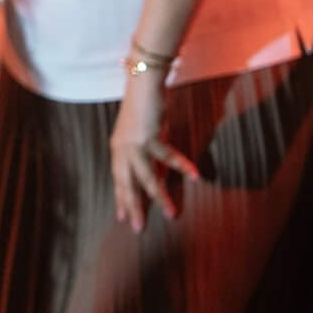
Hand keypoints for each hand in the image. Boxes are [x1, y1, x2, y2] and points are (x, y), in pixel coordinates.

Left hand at [109, 69, 200, 231]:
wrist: (142, 84)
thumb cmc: (144, 108)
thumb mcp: (144, 136)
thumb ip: (150, 156)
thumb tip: (160, 175)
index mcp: (118, 149)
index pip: (119, 180)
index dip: (121, 198)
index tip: (122, 216)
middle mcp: (121, 149)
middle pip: (126, 184)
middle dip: (133, 206)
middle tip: (137, 228)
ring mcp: (133, 144)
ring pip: (146, 177)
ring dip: (159, 196)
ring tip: (171, 214)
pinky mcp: (147, 137)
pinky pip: (167, 156)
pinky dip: (181, 166)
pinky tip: (194, 176)